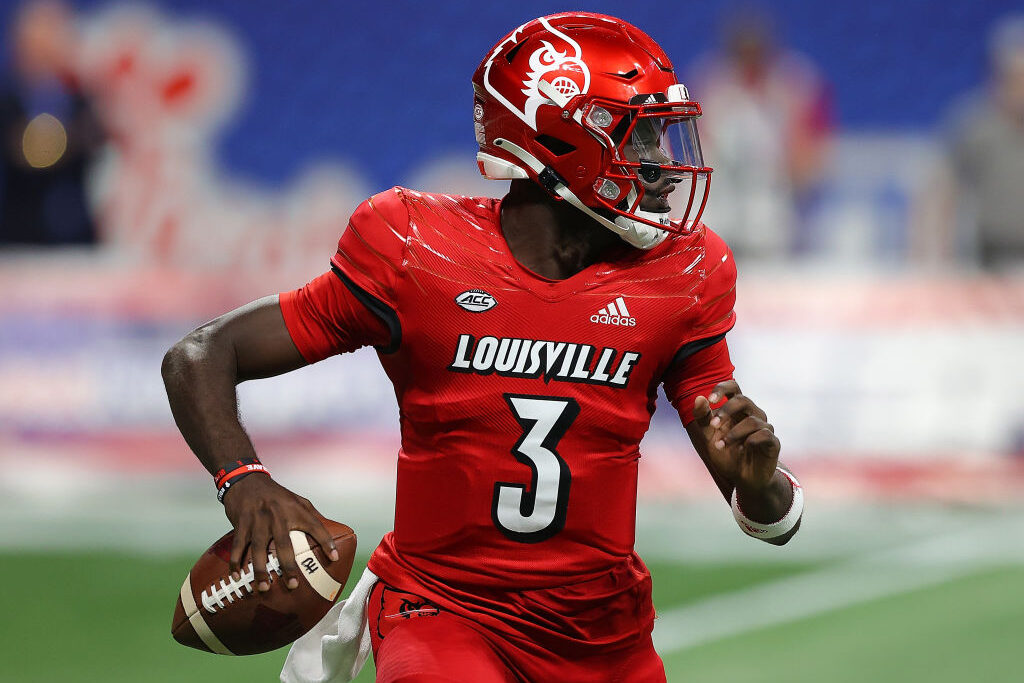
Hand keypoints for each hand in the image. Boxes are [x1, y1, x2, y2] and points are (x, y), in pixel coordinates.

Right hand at [221, 474, 338, 591]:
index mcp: (294, 509)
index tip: (335, 558)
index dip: (326, 541)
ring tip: (263, 588)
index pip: (315, 525)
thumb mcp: (297, 499)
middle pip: (283, 545)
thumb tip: (330, 533)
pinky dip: (236, 562)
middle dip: (288, 566)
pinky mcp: (241, 523)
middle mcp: (277, 515)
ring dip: (259, 570)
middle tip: (292, 585)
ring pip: (258, 549)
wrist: (246, 480)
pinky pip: (238, 546)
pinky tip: (237, 576)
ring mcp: (257, 520)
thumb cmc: (275, 494)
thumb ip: (312, 515)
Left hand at [692, 380, 779, 492]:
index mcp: (737, 409)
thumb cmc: (726, 453)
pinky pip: (765, 434)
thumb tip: (699, 398)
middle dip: (726, 411)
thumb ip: (703, 419)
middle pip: (743, 400)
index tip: (710, 400)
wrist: (741, 479)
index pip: (733, 387)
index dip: (722, 389)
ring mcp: (764, 427)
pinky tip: (742, 449)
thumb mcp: (708, 437)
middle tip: (713, 426)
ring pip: (752, 421)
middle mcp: (753, 414)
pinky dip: (751, 440)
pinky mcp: (773, 442)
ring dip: (733, 434)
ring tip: (720, 445)